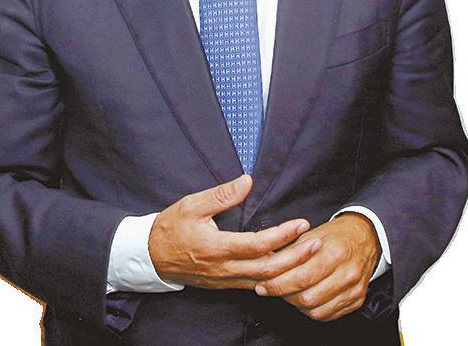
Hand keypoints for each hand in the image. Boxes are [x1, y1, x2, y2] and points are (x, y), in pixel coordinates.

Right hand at [148, 174, 317, 289]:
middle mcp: (224, 269)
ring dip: (289, 270)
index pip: (258, 245)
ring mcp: (226, 280)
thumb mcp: (192, 204)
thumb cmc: (170, 227)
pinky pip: (256, 286)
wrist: (151, 256)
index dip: (282, 235)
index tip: (301, 224)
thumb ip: (221, 194)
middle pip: (268, 270)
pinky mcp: (225, 284)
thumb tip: (247, 181)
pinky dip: (275, 279)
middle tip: (316, 243)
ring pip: (264, 282)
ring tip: (309, 255)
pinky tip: (288, 270)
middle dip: (296, 258)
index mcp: (216, 247)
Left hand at [255, 213, 380, 320]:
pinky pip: (328, 314)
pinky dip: (311, 309)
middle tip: (269, 289)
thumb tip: (266, 265)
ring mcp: (354, 290)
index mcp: (335, 252)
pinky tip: (303, 297)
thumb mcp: (311, 234)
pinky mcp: (356, 301)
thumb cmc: (335, 235)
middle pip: (308, 296)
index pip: (302, 276)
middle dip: (284, 295)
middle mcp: (347, 273)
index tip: (262, 285)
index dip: (278, 284)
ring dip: (296, 304)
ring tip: (286, 292)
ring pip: (316, 309)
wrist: (364, 238)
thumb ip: (290, 252)